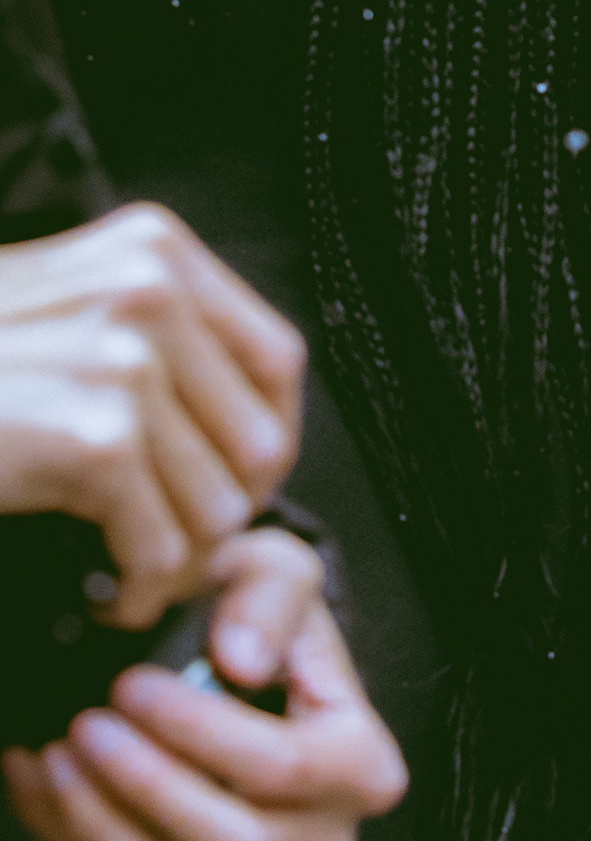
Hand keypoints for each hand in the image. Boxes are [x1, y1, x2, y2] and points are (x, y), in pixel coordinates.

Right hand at [0, 208, 304, 627]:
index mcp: (154, 248)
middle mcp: (152, 284)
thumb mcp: (65, 314)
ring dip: (173, 564)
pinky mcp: (95, 434)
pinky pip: (162, 549)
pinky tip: (98, 590)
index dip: (262, 449)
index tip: (222, 499)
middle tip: (160, 554)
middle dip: (218, 519)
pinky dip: (136, 592)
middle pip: (258, 442)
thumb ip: (154, 338)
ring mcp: (125, 354)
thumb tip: (259, 437)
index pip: (276, 363)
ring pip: (218, 508)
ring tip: (120, 571)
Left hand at [3, 527, 407, 840]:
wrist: (249, 656)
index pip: (281, 765)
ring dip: (104, 825)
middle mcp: (322, 834)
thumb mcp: (280, 571)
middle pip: (234, 840)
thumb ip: (270, 598)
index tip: (131, 685)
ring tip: (55, 756)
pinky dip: (77, 840)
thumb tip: (241, 659)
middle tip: (86, 727)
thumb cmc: (265, 611)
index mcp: (362, 764)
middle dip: (146, 787)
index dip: (199, 732)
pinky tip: (40, 781)